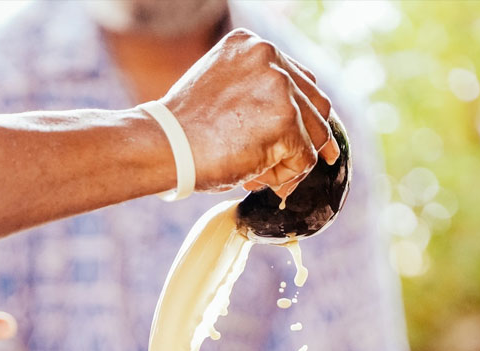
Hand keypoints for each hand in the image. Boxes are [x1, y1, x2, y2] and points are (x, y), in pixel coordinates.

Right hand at [163, 29, 338, 193]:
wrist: (164, 145)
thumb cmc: (182, 129)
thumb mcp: (219, 90)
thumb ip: (253, 93)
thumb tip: (289, 123)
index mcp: (251, 44)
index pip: (299, 79)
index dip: (301, 112)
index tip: (303, 133)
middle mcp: (270, 57)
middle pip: (315, 104)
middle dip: (310, 138)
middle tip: (298, 163)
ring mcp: (280, 87)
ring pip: (314, 134)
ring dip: (291, 160)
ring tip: (259, 175)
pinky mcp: (286, 120)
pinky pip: (304, 158)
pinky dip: (285, 176)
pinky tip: (256, 178)